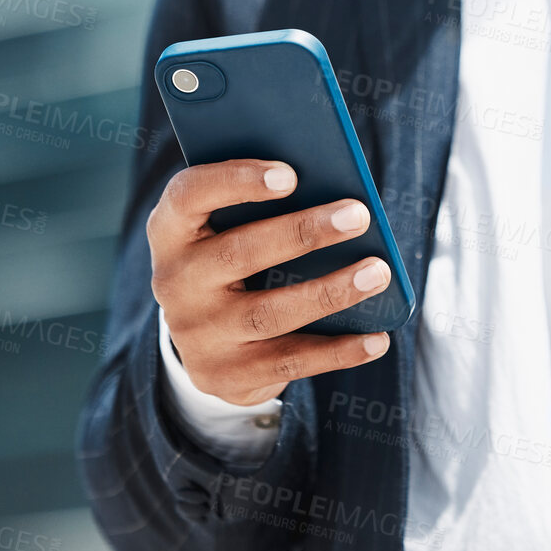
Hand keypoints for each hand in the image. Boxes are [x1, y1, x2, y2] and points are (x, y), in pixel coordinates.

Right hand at [147, 158, 393, 405]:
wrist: (204, 341)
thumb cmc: (233, 258)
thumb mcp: (227, 228)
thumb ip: (261, 206)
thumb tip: (335, 196)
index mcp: (171, 231)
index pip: (189, 195)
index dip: (236, 182)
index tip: (290, 175)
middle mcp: (174, 282)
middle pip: (239, 253)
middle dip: (303, 232)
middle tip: (357, 215)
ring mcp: (197, 334)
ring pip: (270, 312)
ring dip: (330, 291)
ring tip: (378, 272)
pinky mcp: (225, 375)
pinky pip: (289, 361)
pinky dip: (338, 351)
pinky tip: (376, 338)